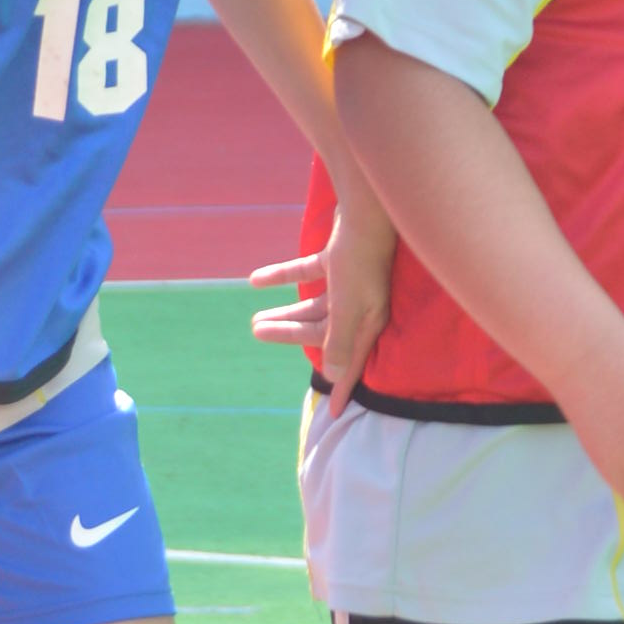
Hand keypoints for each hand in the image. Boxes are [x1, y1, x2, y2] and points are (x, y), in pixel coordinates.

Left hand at [250, 198, 396, 411]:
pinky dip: (282, 277)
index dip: (344, 388)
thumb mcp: (348, 307)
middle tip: (257, 332)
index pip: (352, 364)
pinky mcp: (338, 259)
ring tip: (255, 319)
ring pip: (312, 305)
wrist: (367, 210)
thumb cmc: (360, 261)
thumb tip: (332, 374)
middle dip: (289, 334)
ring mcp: (350, 282)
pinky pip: (307, 272)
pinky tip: (256, 280)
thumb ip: (339, 341)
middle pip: (322, 331)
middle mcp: (361, 306)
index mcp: (367, 323)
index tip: (335, 414)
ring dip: (284, 312)